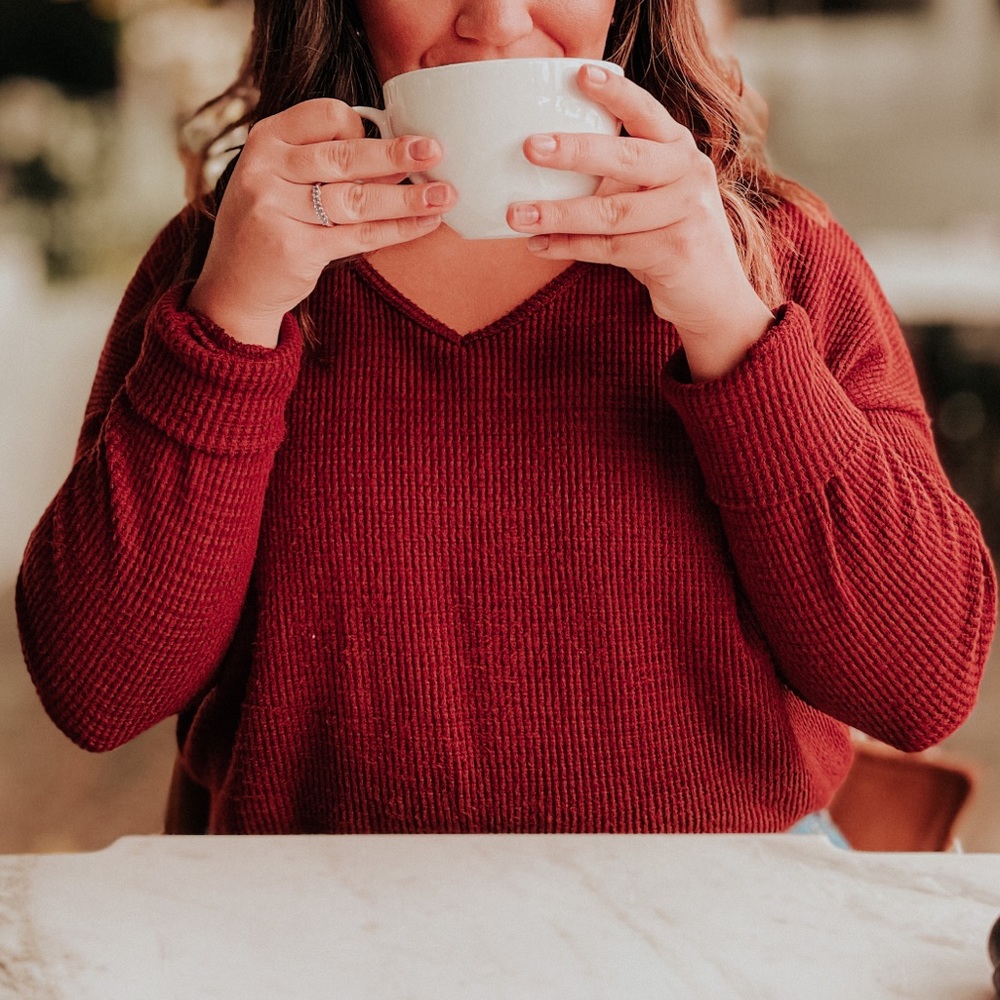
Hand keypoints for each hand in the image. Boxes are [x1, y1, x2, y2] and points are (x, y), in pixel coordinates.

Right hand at [187, 99, 456, 346]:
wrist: (236, 285)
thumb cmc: (272, 224)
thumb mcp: (283, 179)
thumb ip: (327, 162)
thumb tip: (402, 153)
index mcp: (265, 140)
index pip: (326, 116)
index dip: (362, 127)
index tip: (390, 136)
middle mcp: (265, 170)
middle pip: (345, 157)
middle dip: (396, 155)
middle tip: (436, 151)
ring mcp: (276, 210)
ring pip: (357, 199)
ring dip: (407, 197)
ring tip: (444, 194)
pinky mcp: (295, 248)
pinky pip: (360, 235)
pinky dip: (398, 229)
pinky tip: (426, 223)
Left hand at [506, 65, 774, 380]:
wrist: (712, 292)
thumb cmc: (667, 233)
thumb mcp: (652, 191)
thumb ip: (618, 171)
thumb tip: (543, 155)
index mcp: (678, 148)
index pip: (646, 112)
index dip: (615, 93)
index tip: (579, 75)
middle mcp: (687, 174)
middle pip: (627, 159)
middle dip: (575, 152)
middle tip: (530, 147)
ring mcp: (685, 214)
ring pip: (612, 212)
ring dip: (559, 213)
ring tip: (516, 214)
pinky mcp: (674, 253)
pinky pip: (609, 249)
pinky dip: (569, 248)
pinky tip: (537, 245)